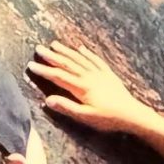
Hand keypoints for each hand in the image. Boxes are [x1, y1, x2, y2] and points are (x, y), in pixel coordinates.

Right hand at [29, 41, 158, 134]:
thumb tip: (48, 100)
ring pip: (79, 59)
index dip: (44, 70)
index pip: (58, 76)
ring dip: (66, 51)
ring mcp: (99, 73)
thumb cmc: (107, 118)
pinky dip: (87, 53)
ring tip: (55, 44)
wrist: (131, 113)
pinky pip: (95, 60)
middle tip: (39, 48)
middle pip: (67, 64)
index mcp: (81, 87)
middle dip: (52, 56)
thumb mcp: (85, 116)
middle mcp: (88, 76)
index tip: (31, 65)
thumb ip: (66, 107)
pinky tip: (81, 48)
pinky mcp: (108, 74)